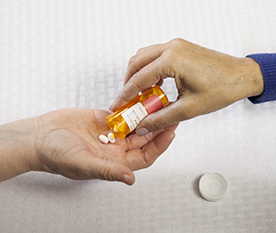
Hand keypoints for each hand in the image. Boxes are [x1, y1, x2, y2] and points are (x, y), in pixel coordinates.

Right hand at [0, 108, 176, 184]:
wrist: (39, 136)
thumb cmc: (55, 154)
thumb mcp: (82, 164)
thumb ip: (107, 171)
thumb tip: (130, 179)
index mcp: (114, 162)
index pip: (145, 155)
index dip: (159, 145)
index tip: (170, 132)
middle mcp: (115, 148)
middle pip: (144, 138)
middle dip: (158, 126)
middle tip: (170, 112)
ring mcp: (110, 132)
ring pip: (135, 124)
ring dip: (147, 115)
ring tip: (158, 102)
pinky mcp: (103, 119)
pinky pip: (122, 112)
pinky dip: (131, 106)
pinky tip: (140, 98)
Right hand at [110, 38, 263, 134]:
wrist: (242, 76)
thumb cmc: (222, 89)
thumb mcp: (189, 109)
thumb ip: (161, 118)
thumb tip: (143, 125)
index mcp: (172, 60)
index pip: (139, 78)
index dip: (125, 94)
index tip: (117, 105)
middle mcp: (172, 48)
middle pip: (136, 63)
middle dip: (128, 82)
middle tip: (127, 101)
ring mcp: (176, 45)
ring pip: (144, 56)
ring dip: (137, 74)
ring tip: (139, 94)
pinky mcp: (181, 48)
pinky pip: (156, 55)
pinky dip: (149, 68)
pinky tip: (154, 84)